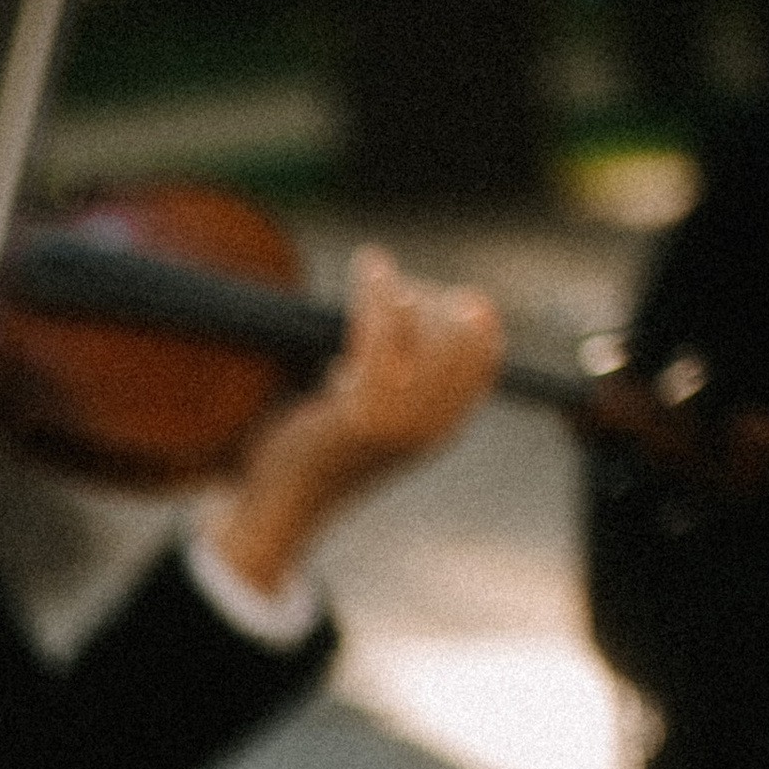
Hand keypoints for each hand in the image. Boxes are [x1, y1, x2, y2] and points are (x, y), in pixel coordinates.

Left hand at [207, 245, 502, 593]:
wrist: (281, 504)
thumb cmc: (315, 450)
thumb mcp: (373, 414)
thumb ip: (400, 379)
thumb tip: (406, 303)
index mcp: (443, 428)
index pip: (486, 352)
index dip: (466, 312)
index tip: (426, 295)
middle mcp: (433, 426)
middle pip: (461, 331)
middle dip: (430, 296)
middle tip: (389, 291)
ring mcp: (401, 422)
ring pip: (427, 325)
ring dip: (401, 288)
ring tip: (374, 276)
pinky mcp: (363, 415)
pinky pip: (384, 330)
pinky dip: (378, 288)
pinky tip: (369, 264)